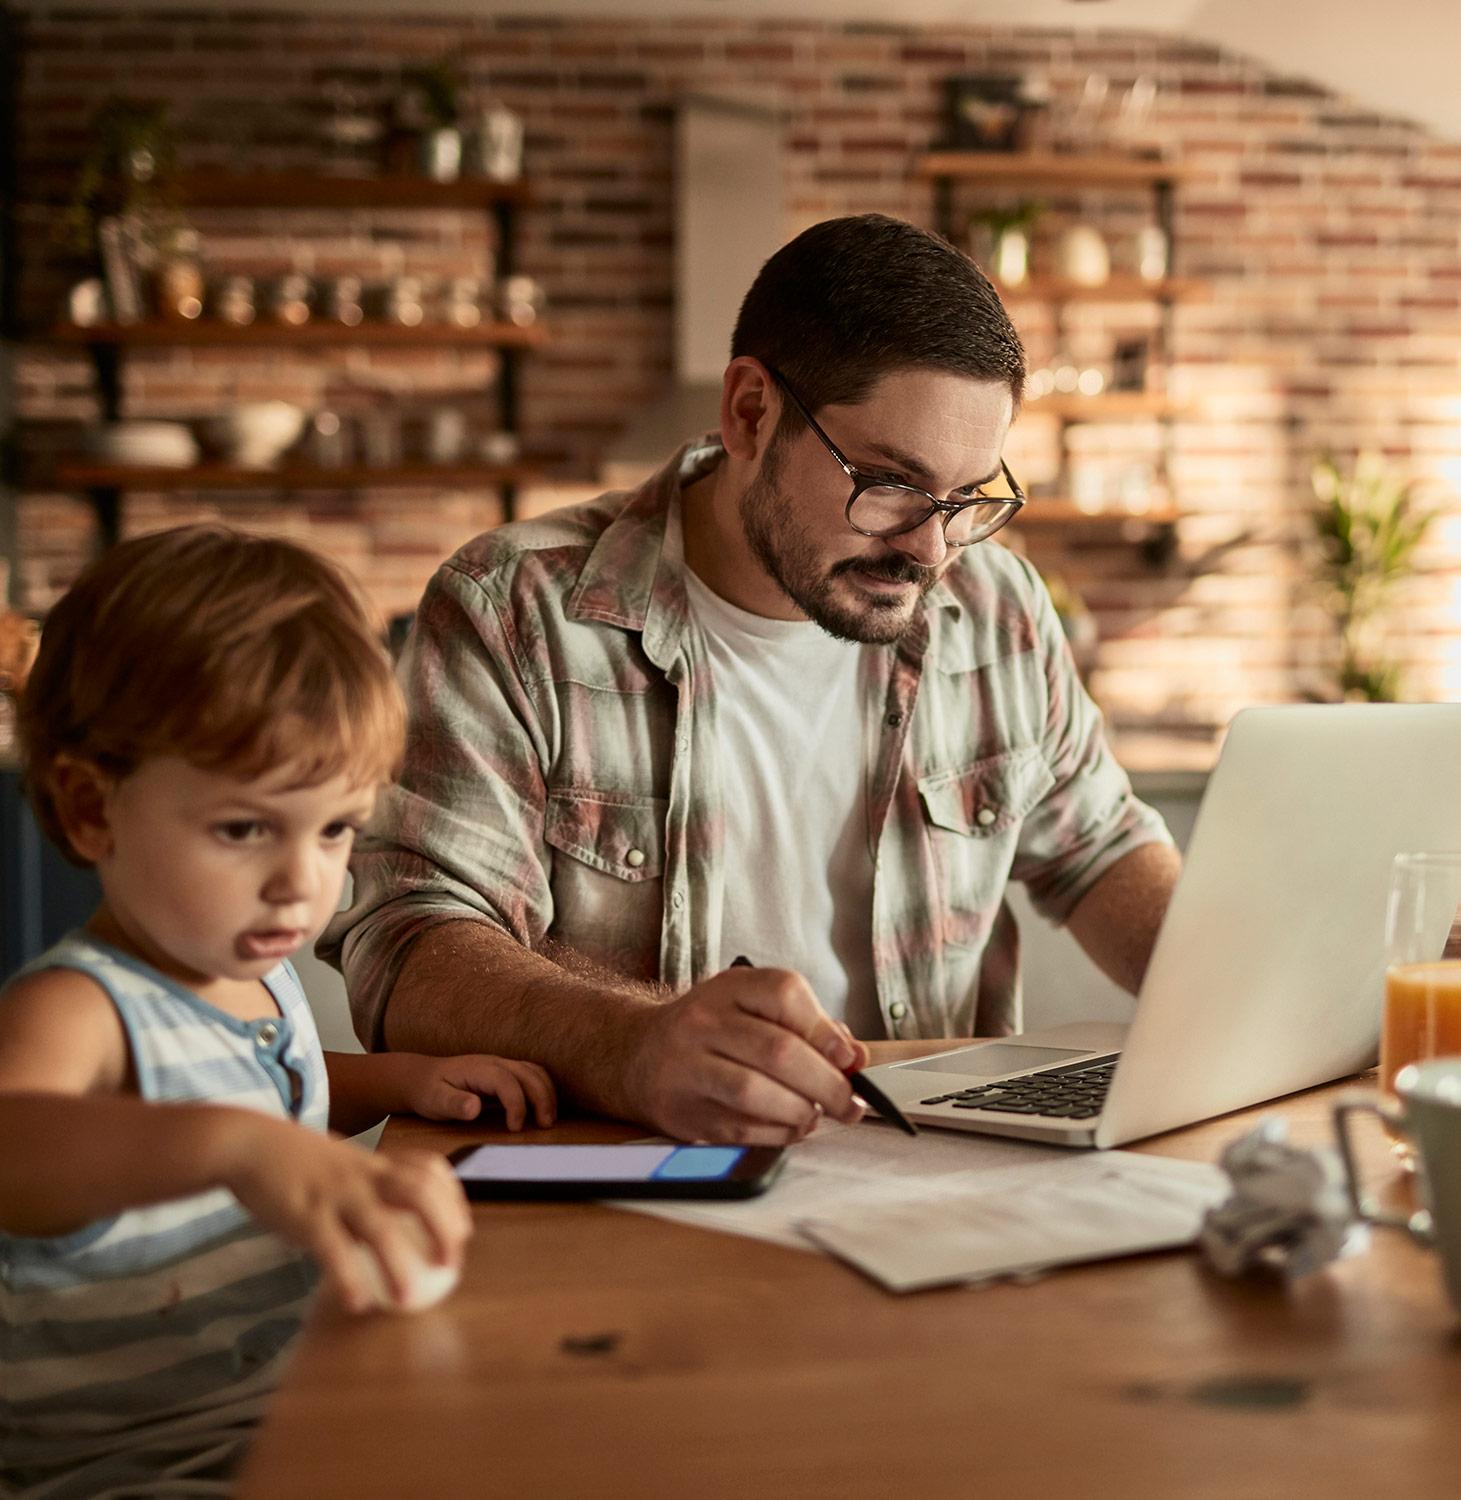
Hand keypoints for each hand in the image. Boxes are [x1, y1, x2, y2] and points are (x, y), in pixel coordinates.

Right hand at [222, 1117, 471, 1314]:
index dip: (453, 1198)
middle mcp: (362, 1174)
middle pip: (418, 1190)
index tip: (462, 1230)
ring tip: (410, 1298)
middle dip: (443, 1225)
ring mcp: (335, 1192)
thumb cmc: (292, 1160)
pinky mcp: (304, 1214)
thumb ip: (364, 1185)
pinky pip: (331, 1248)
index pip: (428, 1169)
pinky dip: (347, 1276)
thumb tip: (387, 1222)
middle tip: (452, 1262)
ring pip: (378, 1224)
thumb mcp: (338, 1164)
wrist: (245, 1144)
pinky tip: (357, 1302)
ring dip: (399, 1261)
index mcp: (373, 1162)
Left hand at [390, 1053, 556, 1129]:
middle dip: (542, 1098)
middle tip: (545, 1125)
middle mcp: (494, 1062)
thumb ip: (454, 1104)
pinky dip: (542, 1088)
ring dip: (546, 1092)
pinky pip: (531, 1074)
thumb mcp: (434, 1101)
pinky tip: (543, 1107)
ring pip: (534, 1071)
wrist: (421, 1077)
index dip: (516, 1104)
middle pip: (528, 1073)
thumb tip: (474, 1107)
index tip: (515, 1129)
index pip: (507, 1082)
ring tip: (548, 1119)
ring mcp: (501, 1065)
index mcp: (479, 1069)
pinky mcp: (504, 1072)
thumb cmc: (428, 1091)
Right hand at [624, 966, 870, 1145]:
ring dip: (800, 1111)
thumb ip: (806, 1026)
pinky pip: (740, 1128)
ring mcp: (688, 1066)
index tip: (849, 1060)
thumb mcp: (752, 1007)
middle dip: (826, 1084)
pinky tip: (789, 1127)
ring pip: (756, 1093)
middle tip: (848, 1103)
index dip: (826, 1031)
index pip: (784, 994)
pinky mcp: (684, 1110)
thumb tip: (855, 1057)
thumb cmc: (711, 1030)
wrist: (639, 1054)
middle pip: (778, 1051)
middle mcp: (704, 1022)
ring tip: (815, 1115)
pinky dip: (777, 1133)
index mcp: (729, 988)